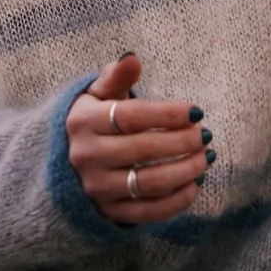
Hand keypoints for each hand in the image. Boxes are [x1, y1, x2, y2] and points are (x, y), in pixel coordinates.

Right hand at [62, 53, 210, 225]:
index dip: (168, 113)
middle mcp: (86, 156)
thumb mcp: (96, 96)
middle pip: (144, 149)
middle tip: (205, 135)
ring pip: (150, 182)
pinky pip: (149, 211)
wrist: (64, 163)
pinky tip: (196, 183)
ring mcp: (97, 187)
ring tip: (207, 157)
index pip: (131, 117)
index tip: (196, 111)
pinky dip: (178, 200)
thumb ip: (115, 77)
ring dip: (186, 170)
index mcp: (83, 122)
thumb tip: (132, 57)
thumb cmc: (92, 123)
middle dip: (182, 142)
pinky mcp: (109, 212)